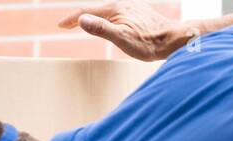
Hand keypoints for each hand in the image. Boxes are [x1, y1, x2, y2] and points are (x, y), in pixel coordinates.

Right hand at [58, 1, 192, 60]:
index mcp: (114, 9)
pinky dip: (106, 17)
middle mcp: (122, 4)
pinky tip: (108, 22)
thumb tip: (81, 19)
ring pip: (106, 11)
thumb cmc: (147, 43)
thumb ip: (100, 28)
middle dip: (80, 16)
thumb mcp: (120, 38)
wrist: (172, 39)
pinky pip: (117, 12)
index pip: (86, 12)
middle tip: (66, 25)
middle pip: (95, 9)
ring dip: (93, 16)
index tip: (60, 26)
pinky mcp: (139, 12)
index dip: (71, 19)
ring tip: (84, 23)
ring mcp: (131, 7)